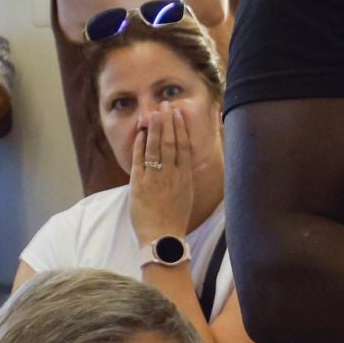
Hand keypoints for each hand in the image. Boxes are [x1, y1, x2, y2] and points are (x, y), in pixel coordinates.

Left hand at [129, 103, 196, 243]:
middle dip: (166, 122)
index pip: (183, 146)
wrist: (162, 237)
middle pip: (170, 143)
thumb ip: (192, 175)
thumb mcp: (188, 195)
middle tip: (164, 105)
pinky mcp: (139, 185)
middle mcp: (171, 175)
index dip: (180, 128)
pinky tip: (139, 134)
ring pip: (155, 149)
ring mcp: (155, 179)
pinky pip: (139, 161)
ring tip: (152, 113)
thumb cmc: (175, 218)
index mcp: (184, 176)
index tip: (177, 113)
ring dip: (153, 129)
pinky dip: (139, 147)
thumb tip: (204, 161)